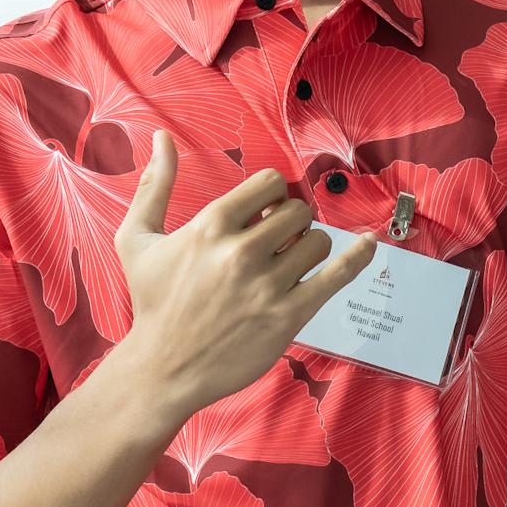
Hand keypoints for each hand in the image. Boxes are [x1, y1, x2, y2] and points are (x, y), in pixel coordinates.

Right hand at [109, 133, 377, 418]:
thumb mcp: (137, 238)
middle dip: (292, 222)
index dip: (273, 194)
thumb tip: (162, 138)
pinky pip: (338, 275)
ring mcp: (268, 285)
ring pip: (318, 240)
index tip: (265, 212)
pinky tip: (370, 244)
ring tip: (289, 262)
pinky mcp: (289, 315)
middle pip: (298, 211)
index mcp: (211, 226)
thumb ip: (154, 185)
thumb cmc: (152, 302)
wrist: (163, 369)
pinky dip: (359, 257)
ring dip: (310, 247)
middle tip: (277, 242)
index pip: (270, 183)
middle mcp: (241, 252)